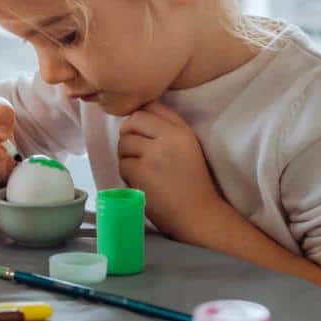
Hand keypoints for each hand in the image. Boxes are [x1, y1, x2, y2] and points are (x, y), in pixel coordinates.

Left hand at [116, 102, 226, 240]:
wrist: (198, 214)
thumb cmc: (193, 181)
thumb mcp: (188, 146)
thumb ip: (169, 125)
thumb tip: (140, 110)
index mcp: (182, 130)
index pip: (150, 107)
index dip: (139, 119)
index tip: (141, 133)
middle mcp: (169, 138)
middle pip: (133, 122)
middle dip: (129, 135)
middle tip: (136, 152)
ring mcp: (154, 155)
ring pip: (124, 143)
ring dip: (127, 156)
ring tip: (141, 168)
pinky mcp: (141, 173)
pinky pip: (123, 165)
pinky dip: (127, 174)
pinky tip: (141, 182)